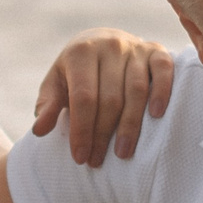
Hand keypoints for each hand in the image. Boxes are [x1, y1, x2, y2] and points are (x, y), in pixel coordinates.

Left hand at [31, 28, 175, 166]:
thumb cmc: (76, 72)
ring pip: (136, 90)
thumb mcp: (56, 84)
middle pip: (110, 98)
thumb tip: (39, 130)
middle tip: (97, 161)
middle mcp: (109, 46)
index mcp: (81, 52)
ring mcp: (135, 47)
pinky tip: (155, 116)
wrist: (103, 42)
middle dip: (103, 134)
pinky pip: (163, 70)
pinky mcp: (156, 50)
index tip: (80, 158)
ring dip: (130, 125)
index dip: (82, 130)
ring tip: (122, 153)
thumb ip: (47, 105)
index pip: (83, 97)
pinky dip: (162, 92)